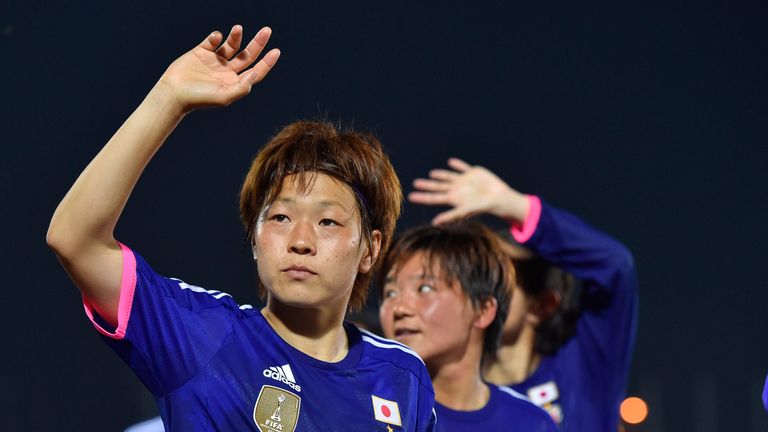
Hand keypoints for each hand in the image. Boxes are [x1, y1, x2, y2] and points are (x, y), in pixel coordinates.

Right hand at [157, 25, 280, 112]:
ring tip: (238, 28)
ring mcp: (214, 61)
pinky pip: (212, 41)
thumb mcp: (224, 97)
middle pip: (248, 55)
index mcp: (235, 83)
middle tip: (267, 30)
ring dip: (236, 36)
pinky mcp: (201, 52)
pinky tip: (216, 38)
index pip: (256, 71)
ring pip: (231, 45)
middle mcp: (227, 71)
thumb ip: (242, 87)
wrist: (174, 92)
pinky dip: (216, 37)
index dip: (267, 62)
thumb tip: (255, 74)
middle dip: (258, 43)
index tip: (276, 51)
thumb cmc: (199, 98)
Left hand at [408, 158, 528, 224]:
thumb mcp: (464, 210)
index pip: (433, 197)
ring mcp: (464, 181)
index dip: (422, 197)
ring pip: (448, 177)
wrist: (498, 198)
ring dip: (440, 175)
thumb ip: (450, 216)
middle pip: (438, 187)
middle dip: (427, 185)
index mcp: (452, 198)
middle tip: (415, 183)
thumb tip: (434, 222)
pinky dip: (457, 165)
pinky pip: (463, 168)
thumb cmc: (481, 206)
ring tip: (432, 173)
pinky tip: (451, 162)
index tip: (410, 196)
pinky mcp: (473, 173)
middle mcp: (456, 189)